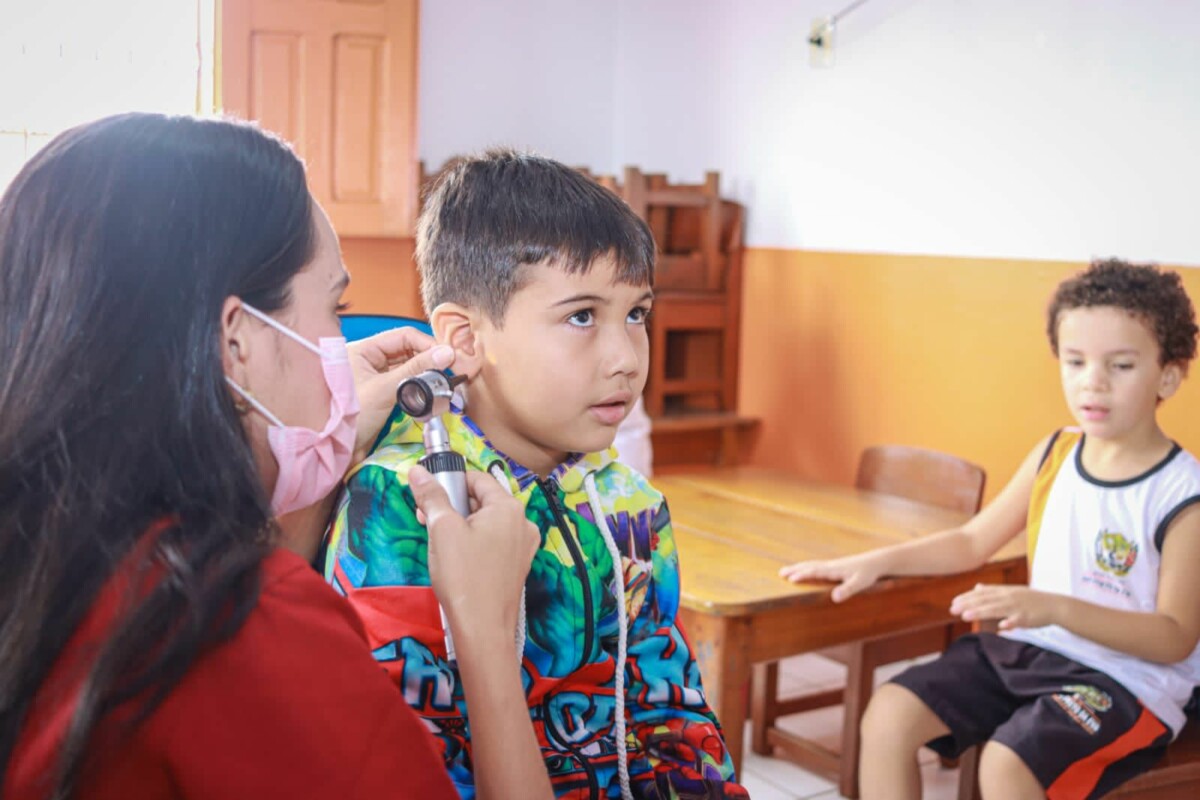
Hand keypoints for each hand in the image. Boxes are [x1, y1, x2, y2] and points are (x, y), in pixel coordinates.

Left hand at [348, 327, 453, 462]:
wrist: (335, 451)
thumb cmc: (350, 417)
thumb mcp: (384, 390)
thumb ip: (416, 370)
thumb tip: (446, 353)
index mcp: (363, 349)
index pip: (403, 336)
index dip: (427, 344)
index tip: (447, 356)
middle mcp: (370, 359)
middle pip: (408, 351)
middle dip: (430, 360)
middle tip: (450, 370)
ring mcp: (377, 377)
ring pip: (410, 368)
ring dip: (427, 375)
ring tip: (442, 383)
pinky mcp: (384, 394)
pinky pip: (407, 384)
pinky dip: (420, 388)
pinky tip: (431, 394)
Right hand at [408, 465, 539, 638]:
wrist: (482, 629)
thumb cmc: (463, 576)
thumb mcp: (442, 529)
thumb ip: (431, 496)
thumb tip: (418, 471)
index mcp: (509, 508)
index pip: (477, 479)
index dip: (450, 482)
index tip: (428, 495)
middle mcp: (523, 523)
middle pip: (482, 501)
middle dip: (452, 506)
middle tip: (425, 518)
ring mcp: (523, 546)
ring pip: (486, 523)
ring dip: (459, 525)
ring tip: (436, 539)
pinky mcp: (516, 566)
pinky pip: (492, 543)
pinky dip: (472, 542)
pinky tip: (454, 556)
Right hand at [779, 552, 884, 602]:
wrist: (877, 561)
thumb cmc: (869, 573)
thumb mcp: (860, 583)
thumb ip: (847, 590)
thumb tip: (834, 597)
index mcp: (834, 570)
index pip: (815, 572)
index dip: (803, 575)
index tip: (790, 578)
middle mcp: (831, 566)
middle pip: (809, 566)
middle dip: (795, 569)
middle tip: (781, 573)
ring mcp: (832, 565)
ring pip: (812, 565)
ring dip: (799, 567)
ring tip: (787, 570)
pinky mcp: (836, 566)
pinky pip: (817, 566)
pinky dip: (807, 567)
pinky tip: (806, 570)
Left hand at [949, 584, 1060, 629]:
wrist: (1054, 605)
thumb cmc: (1030, 600)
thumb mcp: (1011, 592)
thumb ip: (993, 591)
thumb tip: (977, 587)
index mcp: (1003, 591)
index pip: (981, 593)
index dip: (966, 597)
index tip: (953, 602)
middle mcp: (1008, 597)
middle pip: (985, 600)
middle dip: (968, 604)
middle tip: (952, 609)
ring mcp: (1017, 606)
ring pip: (996, 609)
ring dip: (980, 612)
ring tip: (966, 616)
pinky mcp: (1027, 617)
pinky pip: (1017, 620)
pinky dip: (1009, 623)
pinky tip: (1001, 627)